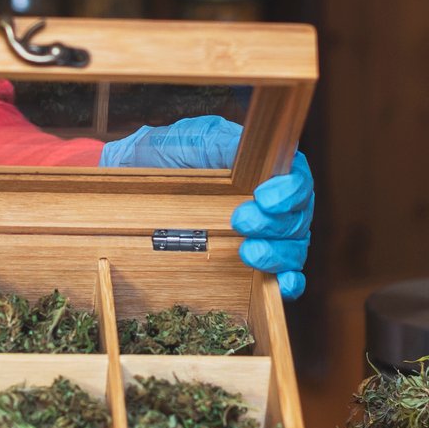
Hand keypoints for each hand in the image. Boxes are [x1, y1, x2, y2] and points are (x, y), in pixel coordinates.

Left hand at [98, 116, 313, 299]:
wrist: (129, 185)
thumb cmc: (160, 157)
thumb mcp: (188, 141)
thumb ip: (220, 145)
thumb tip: (247, 152)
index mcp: (262, 168)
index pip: (297, 177)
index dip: (291, 190)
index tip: (264, 198)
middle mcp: (271, 202)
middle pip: (299, 216)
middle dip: (275, 223)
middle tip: (241, 221)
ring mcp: (264, 234)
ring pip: (295, 247)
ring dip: (279, 254)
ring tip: (249, 253)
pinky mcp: (251, 263)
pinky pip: (283, 275)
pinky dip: (288, 283)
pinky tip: (282, 286)